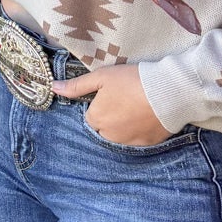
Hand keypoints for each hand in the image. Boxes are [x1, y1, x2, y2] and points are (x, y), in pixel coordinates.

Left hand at [52, 62, 173, 146]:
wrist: (168, 92)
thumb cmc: (131, 81)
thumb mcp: (101, 77)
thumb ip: (76, 86)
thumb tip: (53, 88)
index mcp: (95, 119)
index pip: (91, 115)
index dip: (101, 104)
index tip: (113, 93)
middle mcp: (109, 135)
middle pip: (104, 127)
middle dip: (111, 117)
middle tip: (126, 99)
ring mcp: (128, 142)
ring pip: (120, 135)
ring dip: (125, 125)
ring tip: (138, 106)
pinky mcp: (146, 144)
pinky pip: (138, 139)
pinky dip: (140, 130)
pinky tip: (148, 115)